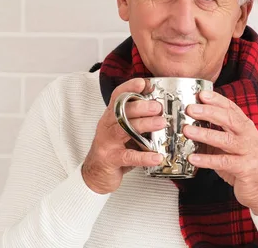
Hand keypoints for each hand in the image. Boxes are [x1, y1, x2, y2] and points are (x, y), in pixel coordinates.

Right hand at [82, 78, 164, 193]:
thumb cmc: (114, 149)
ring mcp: (107, 142)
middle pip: (121, 111)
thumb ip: (137, 118)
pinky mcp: (110, 159)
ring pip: (124, 130)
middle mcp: (107, 125)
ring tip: (161, 123)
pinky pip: (128, 156)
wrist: (97, 174)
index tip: (144, 83)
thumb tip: (159, 106)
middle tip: (158, 106)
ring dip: (144, 125)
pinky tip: (156, 156)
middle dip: (141, 106)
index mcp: (111, 116)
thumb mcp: (124, 130)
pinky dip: (143, 156)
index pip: (117, 97)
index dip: (129, 88)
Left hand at [184, 91, 257, 214]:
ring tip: (187, 130)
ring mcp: (247, 151)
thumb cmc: (243, 163)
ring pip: (225, 139)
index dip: (216, 100)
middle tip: (190, 109)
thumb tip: (192, 122)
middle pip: (228, 119)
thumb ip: (217, 131)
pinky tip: (193, 158)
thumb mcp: (231, 143)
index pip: (230, 108)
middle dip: (208, 112)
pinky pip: (223, 162)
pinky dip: (207, 159)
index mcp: (244, 126)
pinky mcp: (244, 168)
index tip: (201, 94)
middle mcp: (248, 136)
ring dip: (204, 134)